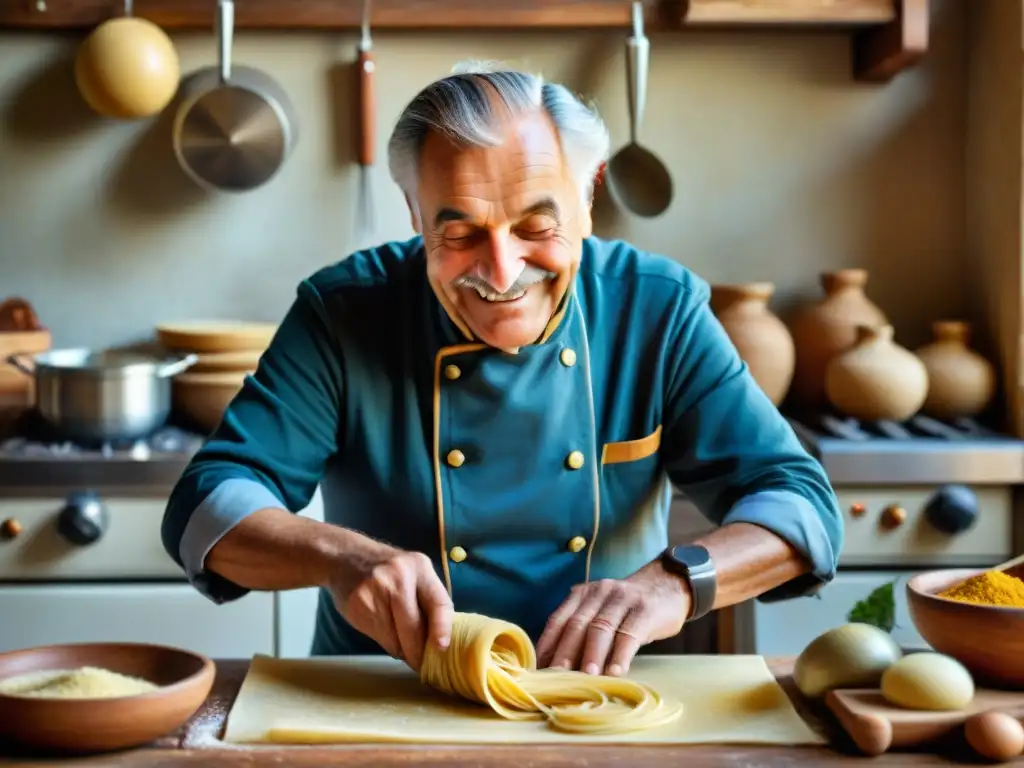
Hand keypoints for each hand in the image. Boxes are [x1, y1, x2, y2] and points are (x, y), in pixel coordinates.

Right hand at [327, 543, 453, 672]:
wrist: (344, 557)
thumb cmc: (387, 571)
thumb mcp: (412, 573)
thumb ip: (426, 600)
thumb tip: (438, 644)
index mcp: (420, 567)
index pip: (438, 601)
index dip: (442, 627)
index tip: (442, 648)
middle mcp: (399, 576)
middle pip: (414, 626)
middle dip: (419, 651)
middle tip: (422, 665)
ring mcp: (376, 589)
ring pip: (395, 637)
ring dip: (401, 649)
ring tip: (401, 645)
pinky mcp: (358, 604)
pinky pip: (378, 636)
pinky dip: (385, 642)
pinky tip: (384, 631)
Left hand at [535, 560, 690, 675]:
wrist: (668, 585)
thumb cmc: (628, 609)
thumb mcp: (602, 612)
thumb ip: (583, 631)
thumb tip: (560, 669)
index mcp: (583, 594)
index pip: (559, 620)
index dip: (548, 646)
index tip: (539, 671)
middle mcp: (599, 592)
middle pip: (577, 625)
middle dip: (565, 653)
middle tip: (556, 678)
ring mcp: (623, 599)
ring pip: (601, 628)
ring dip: (592, 655)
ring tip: (586, 678)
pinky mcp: (645, 610)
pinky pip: (630, 634)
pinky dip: (620, 655)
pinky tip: (616, 673)